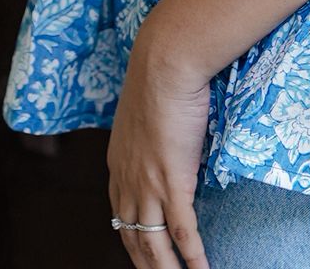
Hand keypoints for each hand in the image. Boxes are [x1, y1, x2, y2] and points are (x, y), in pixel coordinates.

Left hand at [106, 13, 211, 267]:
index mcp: (118, 163)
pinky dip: (192, 255)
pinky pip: (182, 231)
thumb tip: (165, 134)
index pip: (120, 216)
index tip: (141, 255)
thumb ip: (150, 130)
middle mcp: (127, 180)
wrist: (166, 60)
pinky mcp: (172, 181)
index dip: (131, 240)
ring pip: (154, 244)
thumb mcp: (144, 108)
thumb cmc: (160, 73)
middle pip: (133, 238)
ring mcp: (148, 184)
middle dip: (146, 265)